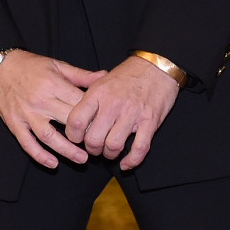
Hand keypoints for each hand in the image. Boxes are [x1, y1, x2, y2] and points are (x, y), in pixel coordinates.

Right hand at [0, 50, 96, 168]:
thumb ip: (81, 75)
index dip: (94, 115)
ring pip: (49, 137)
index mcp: (53, 84)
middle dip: (84, 135)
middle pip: (67, 121)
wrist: (0, 68)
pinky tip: (53, 163)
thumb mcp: (58, 65)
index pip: (79, 103)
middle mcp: (41, 100)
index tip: (104, 124)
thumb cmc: (31, 66)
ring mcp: (26, 114)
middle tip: (98, 144)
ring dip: (66, 151)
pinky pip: (27, 143)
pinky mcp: (14, 123)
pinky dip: (40, 155)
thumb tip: (104, 76)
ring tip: (82, 159)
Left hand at [63, 57, 181, 168]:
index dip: (73, 135)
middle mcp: (113, 104)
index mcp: (98, 93)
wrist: (157, 65)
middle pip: (93, 139)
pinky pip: (139, 149)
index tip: (77, 138)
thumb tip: (75, 120)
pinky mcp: (150, 121)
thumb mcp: (101, 80)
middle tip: (95, 147)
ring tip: (109, 152)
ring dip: (109, 155)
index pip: (76, 121)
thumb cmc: (128, 75)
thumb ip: (88, 99)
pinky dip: (131, 161)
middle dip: (92, 149)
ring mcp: (132, 114)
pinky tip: (126, 163)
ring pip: (113, 146)